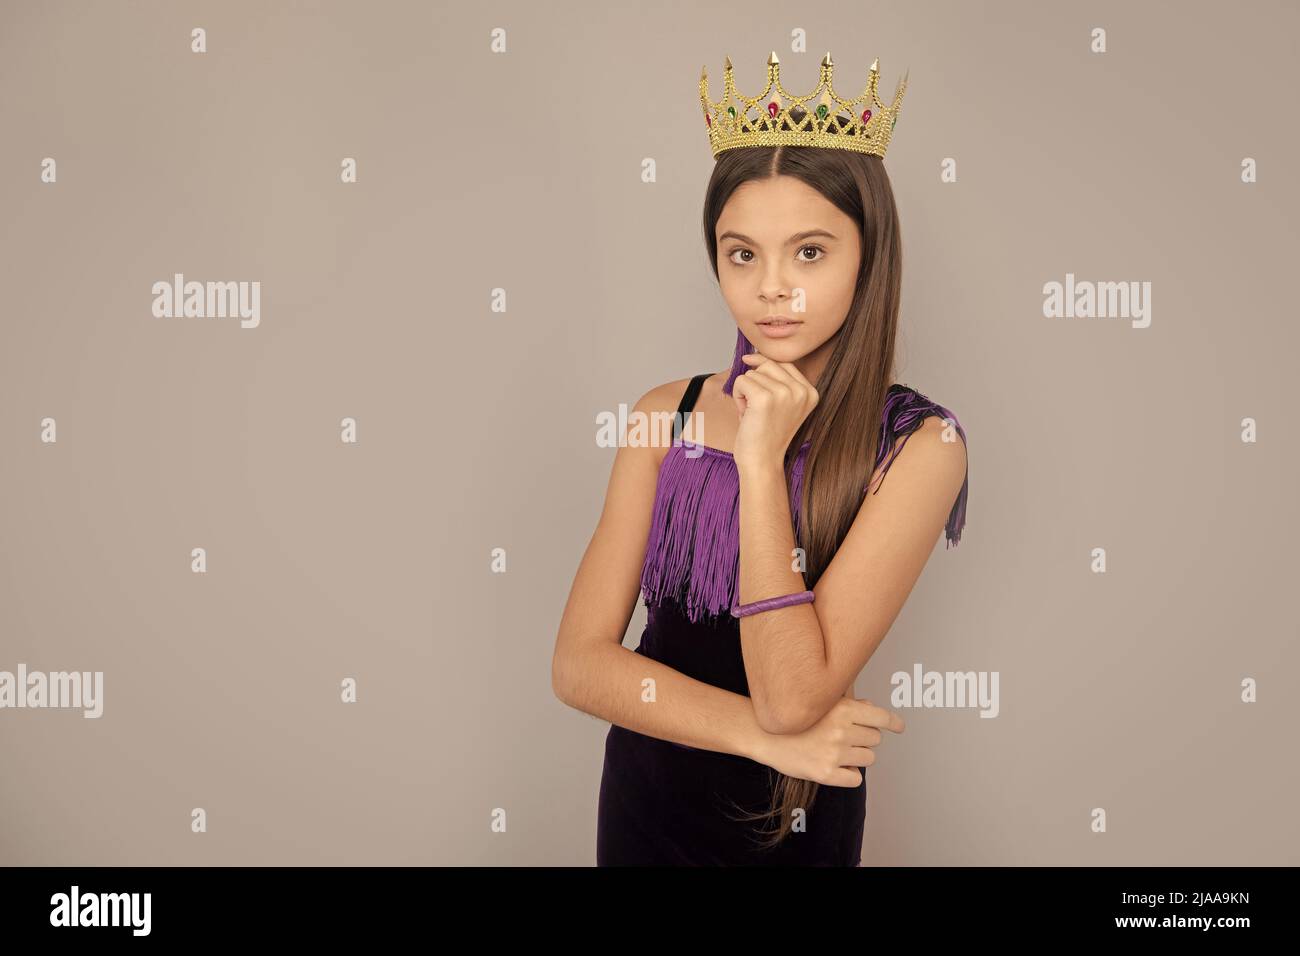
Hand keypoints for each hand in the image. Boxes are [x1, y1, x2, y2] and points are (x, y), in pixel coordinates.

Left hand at [731, 352, 818, 468]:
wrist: (762, 463)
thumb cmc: (766, 435)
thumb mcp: (780, 404)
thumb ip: (776, 381)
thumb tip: (754, 355)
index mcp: (811, 392)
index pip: (785, 363)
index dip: (764, 366)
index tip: (751, 369)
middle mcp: (802, 391)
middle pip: (768, 365)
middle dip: (755, 382)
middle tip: (755, 408)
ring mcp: (785, 393)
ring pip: (752, 373)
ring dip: (745, 391)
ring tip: (752, 414)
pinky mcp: (766, 398)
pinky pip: (741, 380)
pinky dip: (737, 396)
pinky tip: (745, 413)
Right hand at [753, 696, 905, 786]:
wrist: (763, 734)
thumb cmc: (794, 718)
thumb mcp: (821, 703)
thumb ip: (849, 705)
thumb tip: (872, 709)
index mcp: (843, 709)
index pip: (881, 718)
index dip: (893, 723)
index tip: (900, 727)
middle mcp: (841, 730)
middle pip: (875, 739)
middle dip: (864, 739)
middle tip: (842, 738)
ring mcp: (834, 753)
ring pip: (868, 759)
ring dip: (856, 756)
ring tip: (834, 750)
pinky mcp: (826, 774)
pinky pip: (855, 778)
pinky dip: (848, 773)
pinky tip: (833, 765)